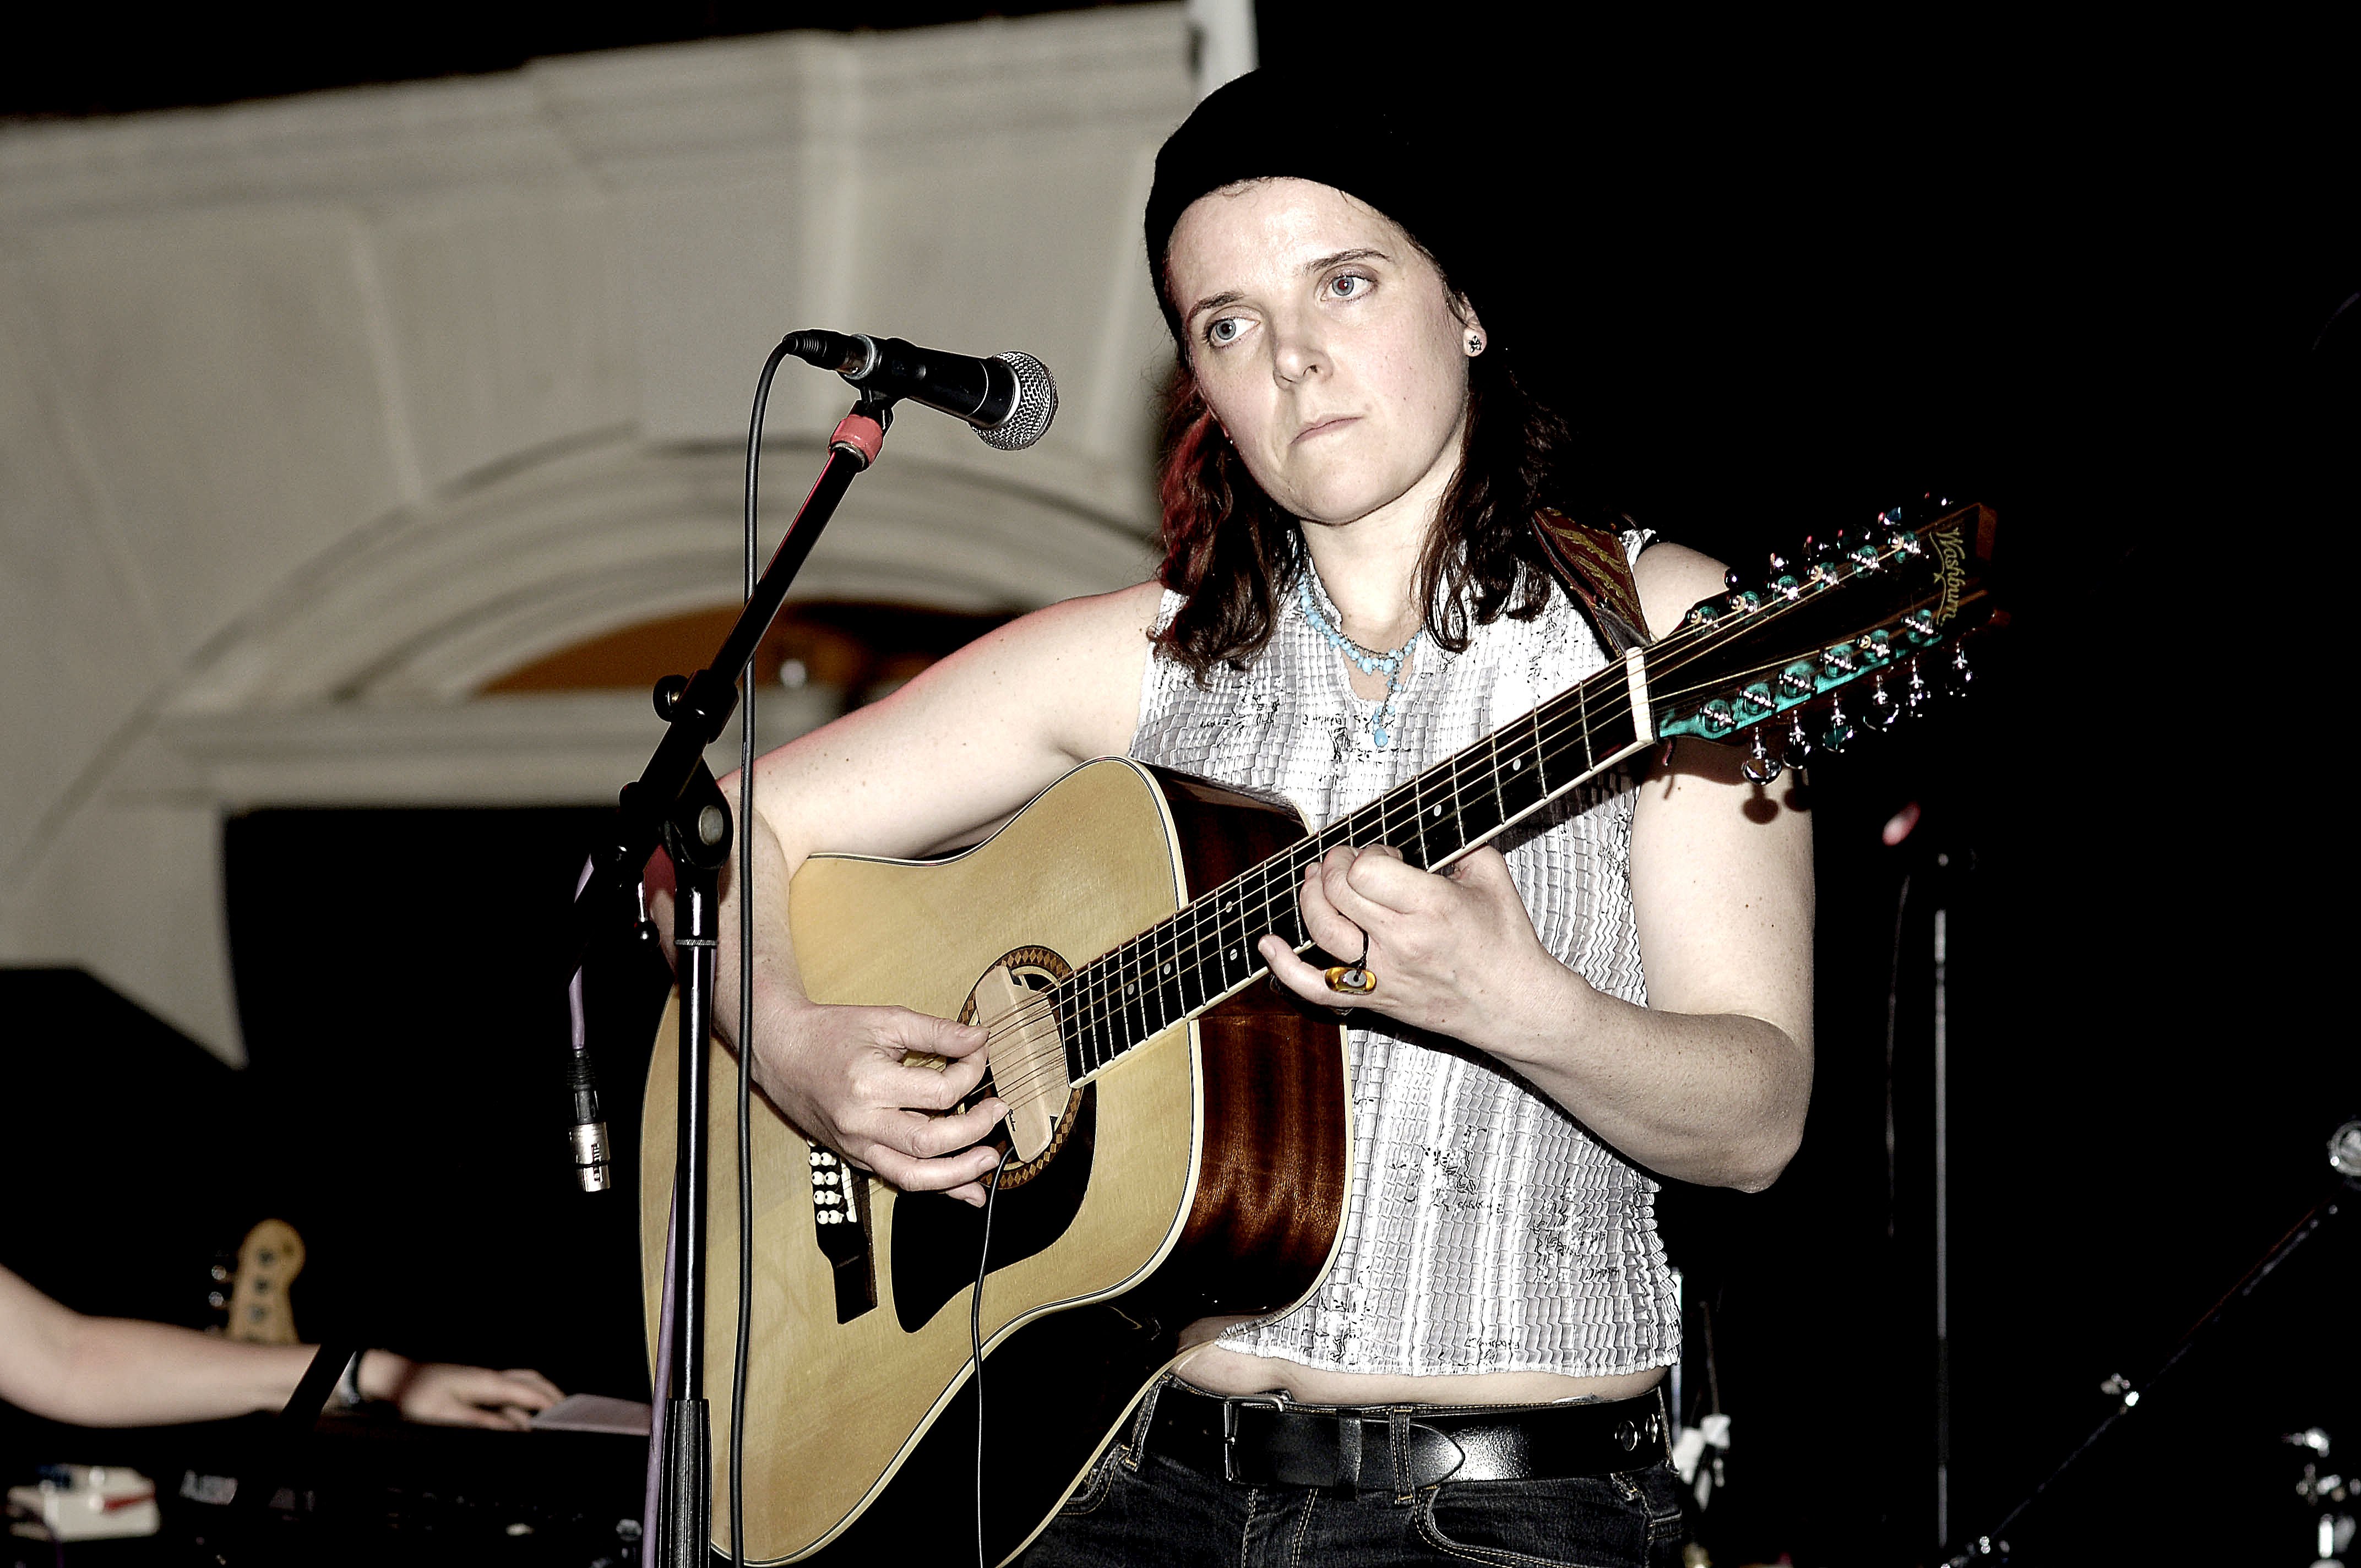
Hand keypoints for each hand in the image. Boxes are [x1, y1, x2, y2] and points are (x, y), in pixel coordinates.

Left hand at [367, 1355, 562, 1430]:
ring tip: (554, 1413)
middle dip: (553, 1395)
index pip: (530, 1391)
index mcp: (487, 1383)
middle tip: (570, 1414)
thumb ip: (484, 1423)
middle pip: (532, 1381)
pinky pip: (508, 1389)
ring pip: (522, 1382)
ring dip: (540, 1395)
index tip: (569, 1418)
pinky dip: (523, 1398)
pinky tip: (524, 1413)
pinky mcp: (476, 1385)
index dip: (551, 1405)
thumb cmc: (417, 1398)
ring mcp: (484, 1379)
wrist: (395, 1380)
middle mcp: (490, 1377)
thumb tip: (516, 1429)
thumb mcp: (448, 1417)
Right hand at [751, 997, 1007, 1206]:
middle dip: (975, 1130)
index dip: (972, 1074)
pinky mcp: (856, 1156)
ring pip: (913, 1176)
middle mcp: (861, 1123)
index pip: (940, 1093)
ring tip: (989, 1160)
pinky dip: (936, 1189)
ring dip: (959, 1175)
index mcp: (869, 1083)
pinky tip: (966, 1192)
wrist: (780, 1053)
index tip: (980, 1056)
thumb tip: (980, 1038)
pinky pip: (899, 1179)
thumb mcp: (886, 1020)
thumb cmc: (830, 1033)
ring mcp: (856, 1146)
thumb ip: (936, 1031)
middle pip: (930, 1142)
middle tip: (999, 1111)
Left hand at [1256, 844, 1565, 1046]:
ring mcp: (1383, 974)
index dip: (1365, 854)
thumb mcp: (1492, 877)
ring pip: (1321, 930)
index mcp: (1431, 907)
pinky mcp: (1376, 999)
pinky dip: (1285, 967)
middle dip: (1334, 865)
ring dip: (1309, 896)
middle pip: (1337, 893)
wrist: (1515, 1005)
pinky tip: (1268, 945)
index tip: (1382, 856)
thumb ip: (1457, 846)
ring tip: (1315, 881)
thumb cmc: (1506, 944)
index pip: (1365, 871)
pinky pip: (1315, 990)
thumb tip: (1425, 829)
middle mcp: (1401, 942)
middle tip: (1345, 861)